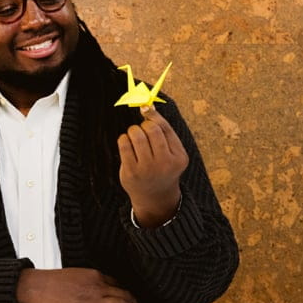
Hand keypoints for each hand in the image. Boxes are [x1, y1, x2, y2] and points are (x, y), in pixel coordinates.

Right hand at [16, 268, 140, 302]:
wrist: (38, 288)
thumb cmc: (52, 282)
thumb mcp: (76, 274)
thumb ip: (89, 281)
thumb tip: (98, 288)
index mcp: (94, 275)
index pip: (118, 283)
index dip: (126, 291)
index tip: (130, 296)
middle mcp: (97, 286)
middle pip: (123, 294)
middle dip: (134, 302)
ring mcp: (93, 300)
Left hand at [117, 105, 187, 226]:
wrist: (154, 196)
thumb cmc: (162, 166)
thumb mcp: (171, 151)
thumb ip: (163, 129)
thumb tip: (147, 105)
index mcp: (179, 157)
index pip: (164, 128)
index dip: (153, 115)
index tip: (145, 109)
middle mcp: (165, 164)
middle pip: (151, 129)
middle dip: (143, 125)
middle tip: (142, 131)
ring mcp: (147, 169)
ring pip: (136, 135)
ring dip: (133, 131)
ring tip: (134, 137)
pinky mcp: (131, 173)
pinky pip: (124, 144)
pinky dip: (124, 139)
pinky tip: (127, 144)